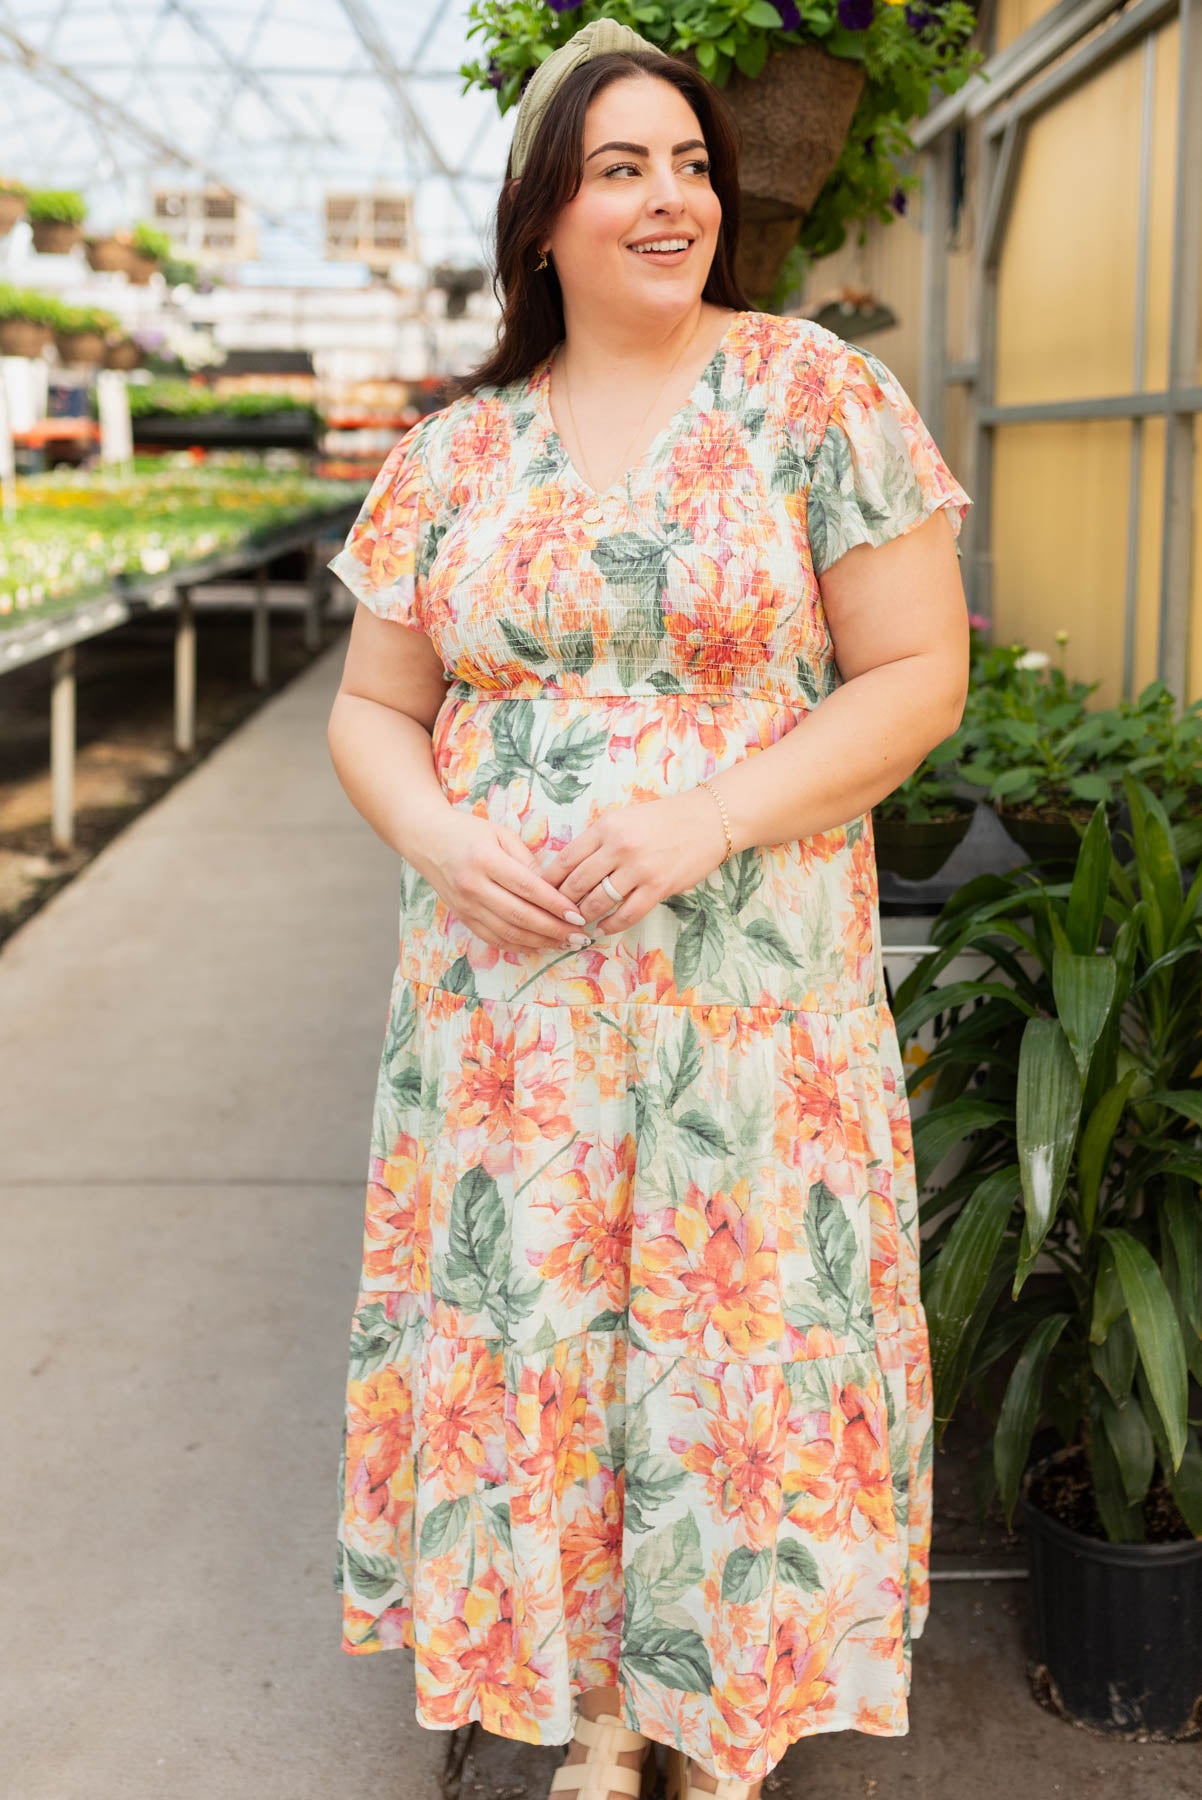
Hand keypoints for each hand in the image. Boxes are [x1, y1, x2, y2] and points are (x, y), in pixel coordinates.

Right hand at [411, 812, 592, 952]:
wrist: (426, 840)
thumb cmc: (468, 832)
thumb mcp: (500, 834)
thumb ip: (526, 860)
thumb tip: (554, 888)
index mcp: (485, 859)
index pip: (527, 888)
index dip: (555, 904)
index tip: (578, 915)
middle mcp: (473, 886)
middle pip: (520, 915)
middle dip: (553, 929)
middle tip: (580, 936)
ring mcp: (466, 906)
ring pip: (508, 933)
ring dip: (540, 942)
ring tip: (566, 943)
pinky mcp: (463, 918)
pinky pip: (494, 939)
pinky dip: (519, 946)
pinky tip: (541, 946)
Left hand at [539, 788, 729, 935]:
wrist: (708, 820)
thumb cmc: (663, 819)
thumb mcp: (623, 819)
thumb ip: (597, 840)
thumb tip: (568, 868)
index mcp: (606, 827)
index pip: (565, 859)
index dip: (549, 881)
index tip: (540, 893)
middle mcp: (619, 847)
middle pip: (576, 884)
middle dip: (562, 903)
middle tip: (556, 914)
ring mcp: (639, 868)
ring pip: (598, 902)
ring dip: (584, 916)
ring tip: (578, 922)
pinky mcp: (658, 887)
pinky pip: (626, 915)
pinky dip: (610, 926)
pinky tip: (602, 929)